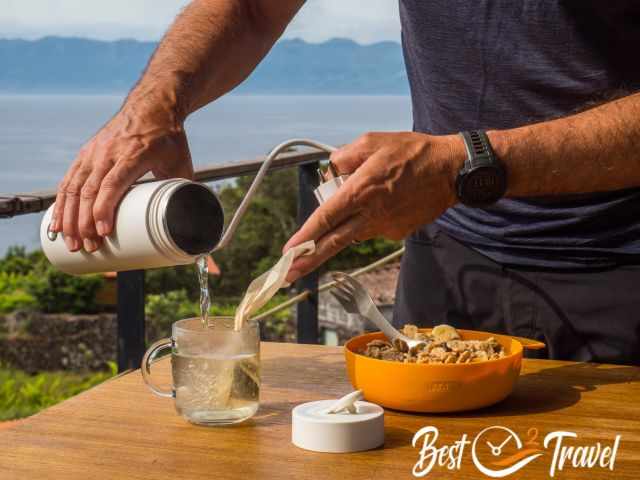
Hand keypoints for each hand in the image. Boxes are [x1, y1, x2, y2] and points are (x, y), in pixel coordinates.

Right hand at [51, 101, 192, 251]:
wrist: (153, 104)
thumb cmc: (170, 137)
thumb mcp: (181, 162)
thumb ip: (185, 191)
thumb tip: (194, 222)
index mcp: (134, 153)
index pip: (113, 183)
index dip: (105, 209)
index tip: (103, 232)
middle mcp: (109, 152)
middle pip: (89, 190)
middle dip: (84, 223)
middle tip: (86, 247)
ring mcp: (94, 152)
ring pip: (73, 187)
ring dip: (68, 218)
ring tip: (70, 243)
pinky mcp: (86, 153)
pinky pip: (68, 180)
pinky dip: (61, 203)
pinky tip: (57, 222)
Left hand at [283, 131, 465, 282]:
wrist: (451, 171)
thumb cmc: (412, 152)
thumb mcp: (371, 141)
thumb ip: (343, 157)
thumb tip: (330, 175)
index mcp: (360, 190)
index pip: (325, 219)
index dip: (304, 237)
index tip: (288, 252)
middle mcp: (370, 214)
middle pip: (332, 243)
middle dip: (307, 262)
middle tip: (286, 276)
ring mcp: (384, 227)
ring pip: (353, 232)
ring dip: (346, 224)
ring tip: (371, 193)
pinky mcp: (396, 234)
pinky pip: (372, 227)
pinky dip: (370, 217)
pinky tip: (387, 199)